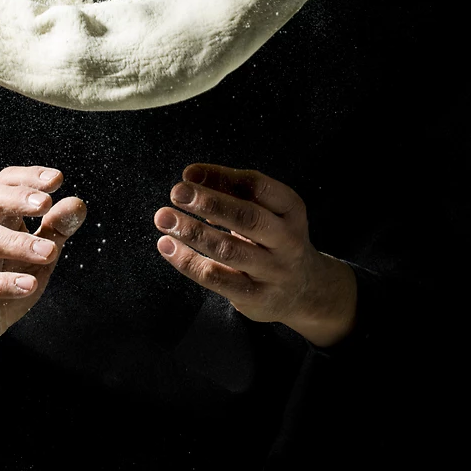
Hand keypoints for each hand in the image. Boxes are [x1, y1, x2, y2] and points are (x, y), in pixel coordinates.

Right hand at [0, 166, 85, 379]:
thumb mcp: (38, 257)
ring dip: (19, 242)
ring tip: (49, 251)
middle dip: (17, 197)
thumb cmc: (4, 286)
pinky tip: (29, 284)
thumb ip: (56, 230)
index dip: (28, 177)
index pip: (4, 184)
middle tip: (45, 203)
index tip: (57, 179)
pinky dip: (5, 282)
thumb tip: (77, 203)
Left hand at [154, 164, 356, 346]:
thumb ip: (233, 191)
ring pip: (229, 249)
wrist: (306, 290)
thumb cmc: (274, 240)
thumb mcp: (266, 211)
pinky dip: (187, 261)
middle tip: (177, 192)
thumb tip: (192, 176)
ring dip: (192, 231)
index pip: (258, 186)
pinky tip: (167, 246)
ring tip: (164, 218)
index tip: (189, 173)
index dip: (222, 176)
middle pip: (247, 217)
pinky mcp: (256, 297)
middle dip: (209, 202)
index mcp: (291, 210)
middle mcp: (287, 240)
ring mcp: (274, 271)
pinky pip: (216, 277)